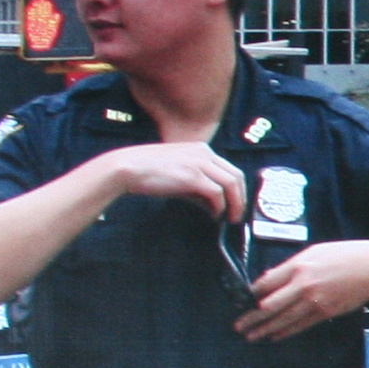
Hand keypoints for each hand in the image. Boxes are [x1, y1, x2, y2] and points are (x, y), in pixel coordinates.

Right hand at [110, 141, 245, 221]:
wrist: (127, 167)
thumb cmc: (149, 172)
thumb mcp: (179, 175)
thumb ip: (198, 188)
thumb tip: (215, 206)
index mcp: (202, 149)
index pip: (230, 169)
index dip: (237, 189)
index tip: (236, 203)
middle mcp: (204, 153)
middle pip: (236, 176)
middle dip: (240, 198)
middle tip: (237, 215)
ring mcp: (199, 163)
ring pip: (231, 184)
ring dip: (234, 204)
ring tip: (229, 218)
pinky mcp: (192, 176)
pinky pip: (216, 193)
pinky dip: (219, 206)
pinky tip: (214, 215)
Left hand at [233, 241, 368, 342]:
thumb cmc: (347, 256)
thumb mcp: (316, 252)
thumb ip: (293, 265)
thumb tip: (272, 277)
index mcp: (299, 266)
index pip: (266, 283)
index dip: (251, 293)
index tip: (242, 300)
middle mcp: (303, 285)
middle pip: (270, 304)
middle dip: (251, 316)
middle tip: (239, 325)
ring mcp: (314, 301)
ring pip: (283, 319)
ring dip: (265, 329)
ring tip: (251, 336)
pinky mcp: (325, 312)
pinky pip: (301, 325)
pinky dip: (286, 332)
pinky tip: (274, 336)